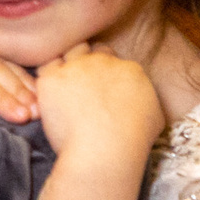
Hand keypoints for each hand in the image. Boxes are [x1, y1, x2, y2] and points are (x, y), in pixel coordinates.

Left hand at [31, 43, 163, 171]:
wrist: (105, 149)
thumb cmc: (132, 141)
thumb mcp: (154, 119)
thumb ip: (145, 102)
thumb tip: (141, 105)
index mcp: (129, 69)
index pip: (112, 57)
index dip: (103, 70)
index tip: (98, 85)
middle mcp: (102, 61)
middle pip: (90, 50)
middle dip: (85, 62)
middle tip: (80, 85)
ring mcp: (76, 67)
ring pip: (67, 54)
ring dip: (66, 67)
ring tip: (63, 89)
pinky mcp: (52, 78)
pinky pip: (45, 69)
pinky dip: (47, 81)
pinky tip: (50, 97)